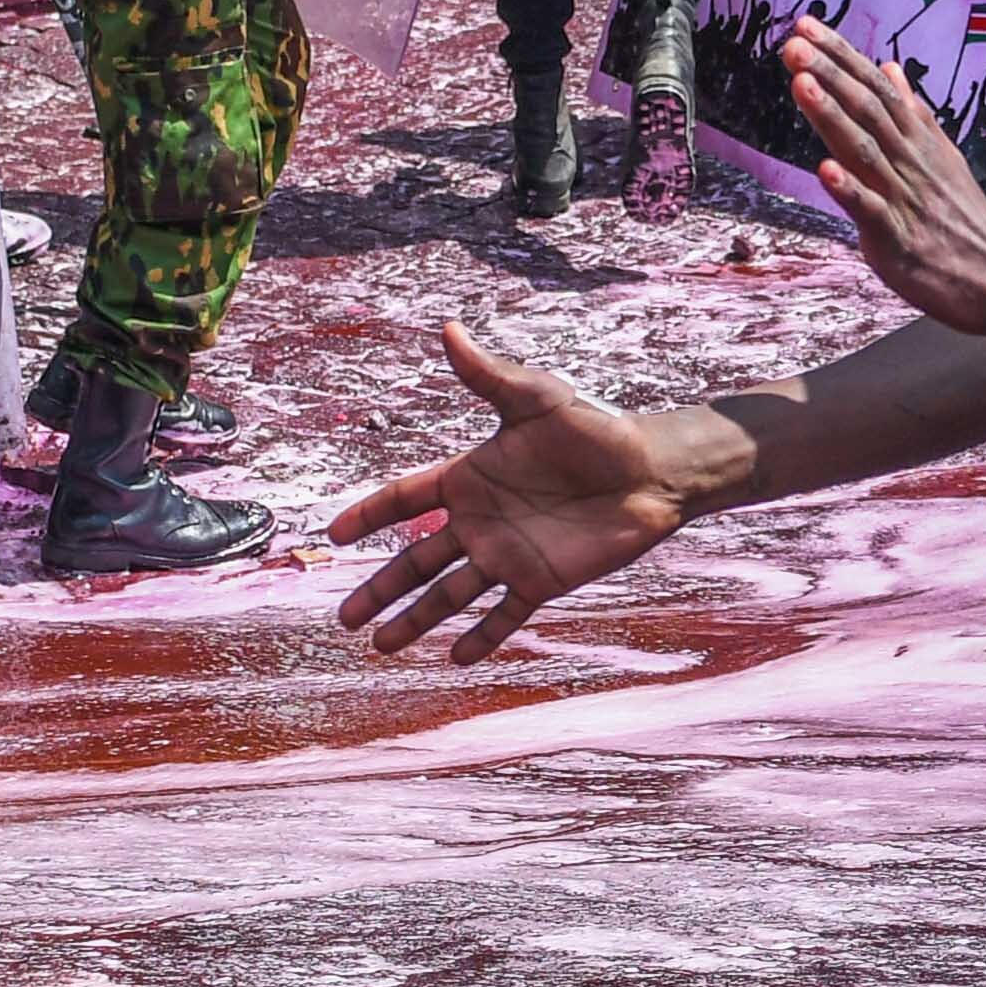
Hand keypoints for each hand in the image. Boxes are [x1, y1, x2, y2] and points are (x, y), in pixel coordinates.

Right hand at [328, 322, 709, 659]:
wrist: (651, 470)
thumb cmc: (595, 427)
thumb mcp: (536, 399)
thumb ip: (488, 375)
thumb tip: (449, 329)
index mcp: (469, 476)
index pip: (404, 499)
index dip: (369, 516)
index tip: (334, 536)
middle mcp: (480, 520)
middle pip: (415, 560)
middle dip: (379, 588)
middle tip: (344, 617)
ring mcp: (507, 554)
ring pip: (449, 595)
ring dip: (415, 620)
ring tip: (381, 645)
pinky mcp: (540, 580)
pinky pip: (505, 615)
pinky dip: (482, 637)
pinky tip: (456, 657)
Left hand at [780, 30, 985, 336]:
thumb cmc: (964, 220)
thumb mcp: (943, 158)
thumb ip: (915, 115)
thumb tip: (891, 68)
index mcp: (918, 141)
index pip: (877, 86)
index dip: (841, 56)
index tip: (807, 25)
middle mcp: (910, 161)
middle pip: (867, 108)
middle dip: (829, 73)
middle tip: (794, 42)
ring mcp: (905, 198)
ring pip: (865, 149)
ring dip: (832, 116)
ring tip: (801, 83)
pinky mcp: (899, 240)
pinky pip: (872, 211)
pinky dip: (850, 189)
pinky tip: (825, 169)